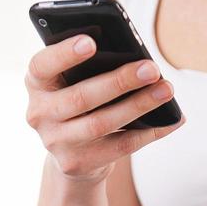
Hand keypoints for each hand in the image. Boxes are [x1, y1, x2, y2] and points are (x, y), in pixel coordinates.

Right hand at [24, 35, 184, 184]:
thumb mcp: (75, 81)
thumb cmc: (82, 102)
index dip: (64, 53)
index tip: (91, 41)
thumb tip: (138, 60)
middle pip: (81, 96)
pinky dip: (148, 132)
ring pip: (101, 123)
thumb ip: (93, 68)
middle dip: (120, 81)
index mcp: (37, 82)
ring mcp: (55, 142)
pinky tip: (169, 120)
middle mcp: (39, 113)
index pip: (42, 65)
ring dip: (138, 105)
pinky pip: (118, 147)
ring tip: (166, 90)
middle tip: (151, 68)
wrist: (72, 153)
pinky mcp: (75, 163)